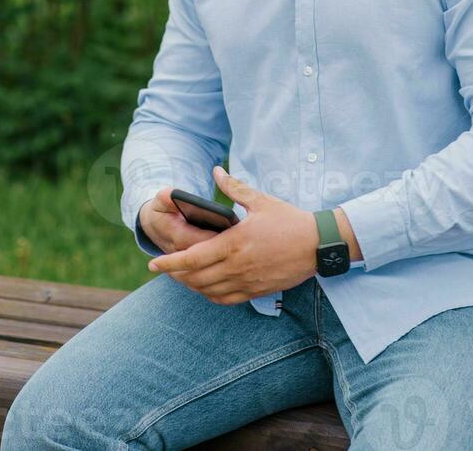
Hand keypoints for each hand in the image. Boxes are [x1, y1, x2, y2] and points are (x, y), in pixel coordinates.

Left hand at [146, 166, 318, 304]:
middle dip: (176, 275)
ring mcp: (247, 281)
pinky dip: (210, 295)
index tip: (154, 263)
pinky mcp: (257, 290)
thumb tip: (216, 172)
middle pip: (196, 278)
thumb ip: (234, 188)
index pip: (193, 258)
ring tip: (182, 277)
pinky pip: (226, 299)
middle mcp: (237, 266)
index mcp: (235, 242)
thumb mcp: (260, 201)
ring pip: (208, 292)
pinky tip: (206, 287)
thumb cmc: (290, 220)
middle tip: (165, 269)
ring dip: (191, 286)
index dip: (170, 263)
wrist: (318, 244)